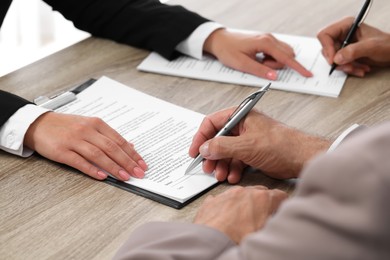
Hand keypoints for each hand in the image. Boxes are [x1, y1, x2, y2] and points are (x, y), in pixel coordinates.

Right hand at [24, 112, 147, 180]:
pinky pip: (79, 162)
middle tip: (138, 173)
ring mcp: (74, 140)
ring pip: (98, 155)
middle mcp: (87, 131)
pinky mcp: (62, 151)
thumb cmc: (67, 126)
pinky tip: (102, 177)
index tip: (142, 164)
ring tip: (125, 177)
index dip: (132, 153)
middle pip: (111, 148)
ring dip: (113, 167)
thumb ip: (108, 136)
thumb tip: (130, 146)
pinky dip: (92, 169)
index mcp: (96, 124)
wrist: (38, 124)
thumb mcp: (89, 125)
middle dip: (127, 162)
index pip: (119, 140)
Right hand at [189, 108, 330, 181]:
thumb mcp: (247, 146)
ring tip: (221, 175)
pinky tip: (233, 176)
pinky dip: (233, 168)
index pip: (212, 122)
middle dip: (212, 155)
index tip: (195, 151)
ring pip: (226, 151)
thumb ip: (222, 146)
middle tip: (207, 167)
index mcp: (241, 115)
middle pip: (218, 138)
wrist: (303, 159)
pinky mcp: (253, 152)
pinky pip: (236, 159)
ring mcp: (248, 139)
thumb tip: (204, 148)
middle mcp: (243, 126)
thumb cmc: (281, 145)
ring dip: (222, 164)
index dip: (201, 137)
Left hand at [194, 185, 287, 243]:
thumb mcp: (264, 232)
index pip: (280, 195)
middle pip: (260, 191)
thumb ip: (272, 221)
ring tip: (243, 219)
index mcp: (262, 199)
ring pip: (241, 193)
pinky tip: (226, 218)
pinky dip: (226, 206)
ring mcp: (227, 194)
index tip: (280, 210)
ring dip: (244, 202)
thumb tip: (277, 222)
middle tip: (262, 215)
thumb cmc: (236, 240)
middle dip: (263, 201)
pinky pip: (223, 199)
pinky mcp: (213, 200)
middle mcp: (245, 192)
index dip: (282, 204)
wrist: (210, 242)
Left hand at [204, 29, 312, 79]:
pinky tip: (259, 59)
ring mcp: (268, 39)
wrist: (220, 40)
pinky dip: (271, 58)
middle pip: (286, 55)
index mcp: (265, 43)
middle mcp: (269, 38)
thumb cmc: (228, 50)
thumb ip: (260, 71)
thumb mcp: (242, 64)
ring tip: (258, 62)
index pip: (286, 57)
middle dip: (278, 65)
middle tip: (261, 66)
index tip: (307, 74)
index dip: (297, 68)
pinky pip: (276, 51)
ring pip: (282, 54)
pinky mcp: (266, 41)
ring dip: (274, 62)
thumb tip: (274, 77)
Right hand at [318, 17, 389, 76]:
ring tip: (359, 69)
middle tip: (349, 66)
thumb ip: (353, 51)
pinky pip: (340, 64)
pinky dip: (350, 69)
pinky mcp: (346, 55)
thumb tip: (337, 58)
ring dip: (346, 67)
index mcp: (346, 26)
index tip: (333, 60)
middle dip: (339, 61)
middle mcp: (343, 34)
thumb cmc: (387, 45)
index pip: (325, 35)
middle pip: (327, 49)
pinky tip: (360, 69)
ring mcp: (344, 45)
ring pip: (333, 59)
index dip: (327, 48)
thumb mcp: (371, 47)